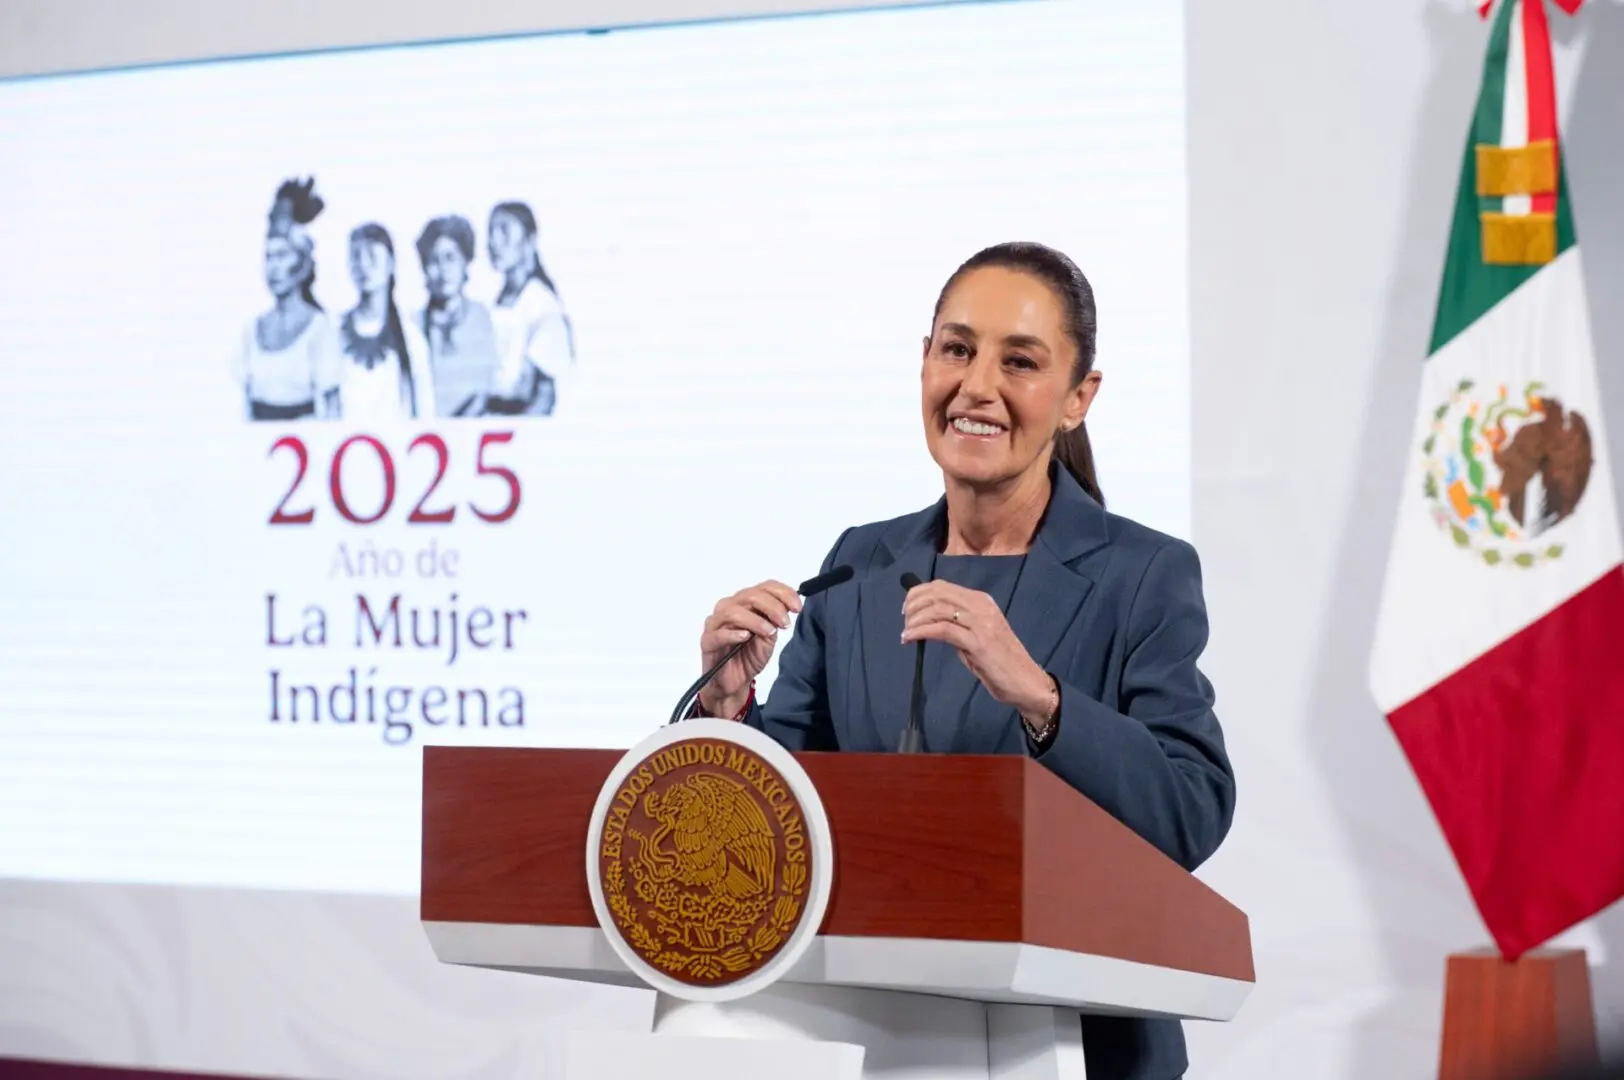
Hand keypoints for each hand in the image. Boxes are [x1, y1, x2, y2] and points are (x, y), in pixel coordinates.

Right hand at [698, 580, 802, 718]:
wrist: (734, 682)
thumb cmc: (748, 656)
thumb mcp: (769, 636)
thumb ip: (775, 620)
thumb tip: (788, 606)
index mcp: (745, 602)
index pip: (765, 587)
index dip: (783, 593)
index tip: (797, 608)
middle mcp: (729, 607)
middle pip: (750, 595)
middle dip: (772, 607)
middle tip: (785, 623)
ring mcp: (716, 624)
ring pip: (733, 611)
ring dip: (755, 620)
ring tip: (769, 632)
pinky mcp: (707, 641)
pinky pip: (718, 634)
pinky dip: (733, 634)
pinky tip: (745, 636)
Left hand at [900, 581, 1053, 719]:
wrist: (1026, 682)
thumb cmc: (1000, 661)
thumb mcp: (977, 635)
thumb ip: (958, 624)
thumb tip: (929, 621)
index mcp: (982, 600)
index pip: (943, 586)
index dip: (919, 593)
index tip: (907, 608)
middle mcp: (982, 606)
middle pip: (938, 593)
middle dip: (914, 604)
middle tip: (904, 620)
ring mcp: (981, 623)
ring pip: (938, 609)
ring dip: (915, 619)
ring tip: (906, 632)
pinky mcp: (978, 642)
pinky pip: (942, 630)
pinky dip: (921, 632)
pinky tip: (910, 638)